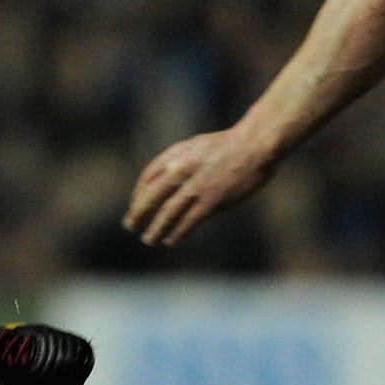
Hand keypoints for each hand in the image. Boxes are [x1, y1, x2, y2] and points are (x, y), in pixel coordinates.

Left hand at [124, 127, 276, 245]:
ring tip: (149, 239)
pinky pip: (189, 221)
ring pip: (167, 213)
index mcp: (176, 154)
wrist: (255, 144)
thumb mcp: (197, 146)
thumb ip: (181, 162)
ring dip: (156, 228)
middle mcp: (181, 169)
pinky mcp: (212, 200)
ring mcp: (196, 185)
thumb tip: (168, 183)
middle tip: (129, 225)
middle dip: (138, 213)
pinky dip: (178, 233)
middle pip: (151, 196)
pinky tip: (171, 240)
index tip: (134, 205)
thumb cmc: (229, 145)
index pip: (148, 177)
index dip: (138, 194)